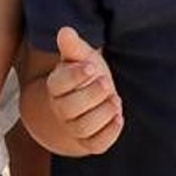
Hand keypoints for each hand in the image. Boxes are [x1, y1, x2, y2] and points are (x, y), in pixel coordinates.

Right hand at [44, 26, 122, 154]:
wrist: (89, 100)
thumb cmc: (85, 74)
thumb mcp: (80, 57)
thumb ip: (73, 46)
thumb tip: (65, 31)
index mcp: (55, 86)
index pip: (58, 84)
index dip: (74, 76)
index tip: (91, 66)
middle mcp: (61, 109)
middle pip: (70, 108)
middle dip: (91, 95)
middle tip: (106, 82)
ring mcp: (74, 128)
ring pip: (83, 127)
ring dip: (102, 114)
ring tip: (115, 99)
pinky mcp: (89, 142)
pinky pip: (97, 144)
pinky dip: (109, 133)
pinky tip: (119, 118)